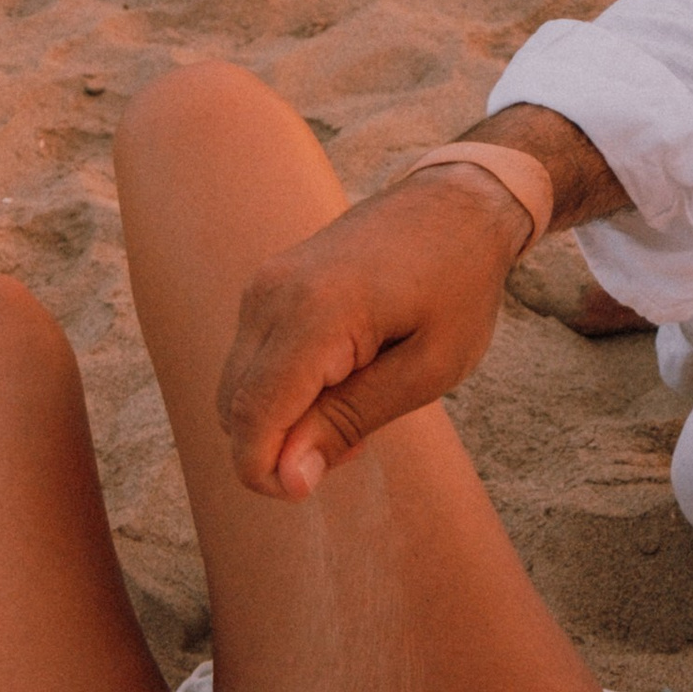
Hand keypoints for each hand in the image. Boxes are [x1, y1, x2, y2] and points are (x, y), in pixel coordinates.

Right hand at [217, 169, 529, 498]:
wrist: (458, 203)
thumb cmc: (458, 285)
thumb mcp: (428, 368)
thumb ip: (349, 420)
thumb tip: (286, 477)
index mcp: (314, 312)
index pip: (251, 416)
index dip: (268, 472)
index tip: (314, 487)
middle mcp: (271, 293)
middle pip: (234, 408)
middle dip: (280, 448)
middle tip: (358, 438)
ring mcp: (263, 284)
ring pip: (237, 387)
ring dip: (284, 418)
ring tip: (358, 402)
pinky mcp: (267, 285)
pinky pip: (252, 358)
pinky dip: (283, 387)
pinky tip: (343, 376)